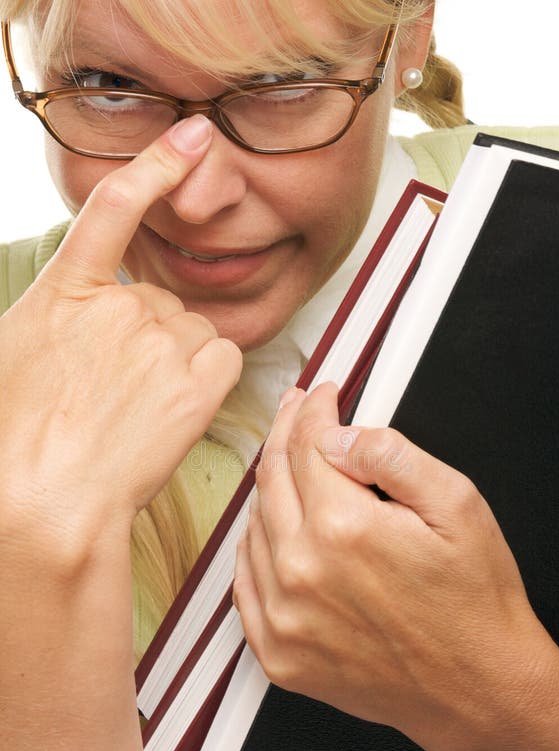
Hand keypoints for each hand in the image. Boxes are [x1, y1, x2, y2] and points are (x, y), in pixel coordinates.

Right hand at [0, 116, 240, 560]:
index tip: (192, 135)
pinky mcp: (199, 382)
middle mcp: (120, 308)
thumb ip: (65, 316)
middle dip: (150, 338)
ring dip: (181, 361)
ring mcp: (163, 343)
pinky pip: (226, 357)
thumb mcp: (21, 351)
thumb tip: (92, 316)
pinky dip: (210, 378)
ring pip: (196, 333)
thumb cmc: (22, 434)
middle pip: (162, 304)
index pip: (115, 209)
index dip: (157, 165)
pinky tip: (176, 408)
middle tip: (119, 390)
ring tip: (140, 409)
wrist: (47, 497)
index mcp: (66, 293)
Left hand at [234, 383, 554, 750]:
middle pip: (272, 480)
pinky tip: (272, 530)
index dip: (312, 410)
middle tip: (297, 411)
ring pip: (253, 527)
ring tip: (291, 466)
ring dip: (269, 489)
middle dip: (285, 435)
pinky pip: (244, 584)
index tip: (321, 395)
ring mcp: (283, 618)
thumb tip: (340, 435)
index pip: (306, 446)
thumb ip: (392, 457)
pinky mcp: (279, 654)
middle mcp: (301, 572)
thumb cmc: (474, 603)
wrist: (477, 690)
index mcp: (343, 529)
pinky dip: (254, 547)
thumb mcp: (457, 506)